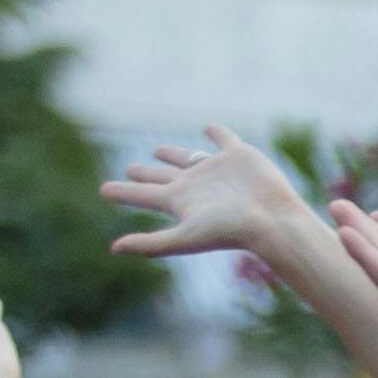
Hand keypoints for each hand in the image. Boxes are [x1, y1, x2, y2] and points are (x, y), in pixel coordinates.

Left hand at [102, 127, 317, 271]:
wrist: (272, 220)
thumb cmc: (230, 230)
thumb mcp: (185, 237)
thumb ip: (151, 244)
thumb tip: (114, 248)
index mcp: (179, 202)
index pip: (142, 195)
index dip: (122, 193)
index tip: (104, 190)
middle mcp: (195, 185)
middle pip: (162, 177)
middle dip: (146, 173)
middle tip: (130, 170)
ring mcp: (216, 170)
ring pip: (188, 158)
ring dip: (172, 154)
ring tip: (159, 150)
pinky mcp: (238, 155)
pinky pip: (223, 139)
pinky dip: (215, 133)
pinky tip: (209, 128)